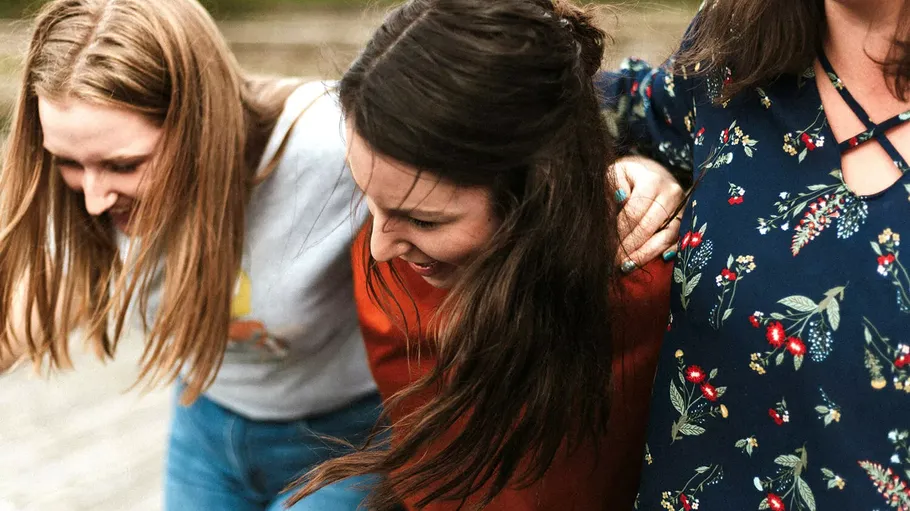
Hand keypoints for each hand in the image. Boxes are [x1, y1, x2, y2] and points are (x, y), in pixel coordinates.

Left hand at [610, 156, 685, 272]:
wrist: (651, 170)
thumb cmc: (628, 175)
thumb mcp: (616, 174)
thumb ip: (612, 188)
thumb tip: (619, 199)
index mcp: (652, 180)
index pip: (634, 213)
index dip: (619, 232)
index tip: (606, 246)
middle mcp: (671, 193)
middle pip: (649, 227)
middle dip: (629, 247)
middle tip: (613, 260)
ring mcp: (682, 207)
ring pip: (665, 237)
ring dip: (645, 254)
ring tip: (626, 265)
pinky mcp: (686, 218)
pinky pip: (677, 241)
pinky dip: (662, 253)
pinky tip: (645, 261)